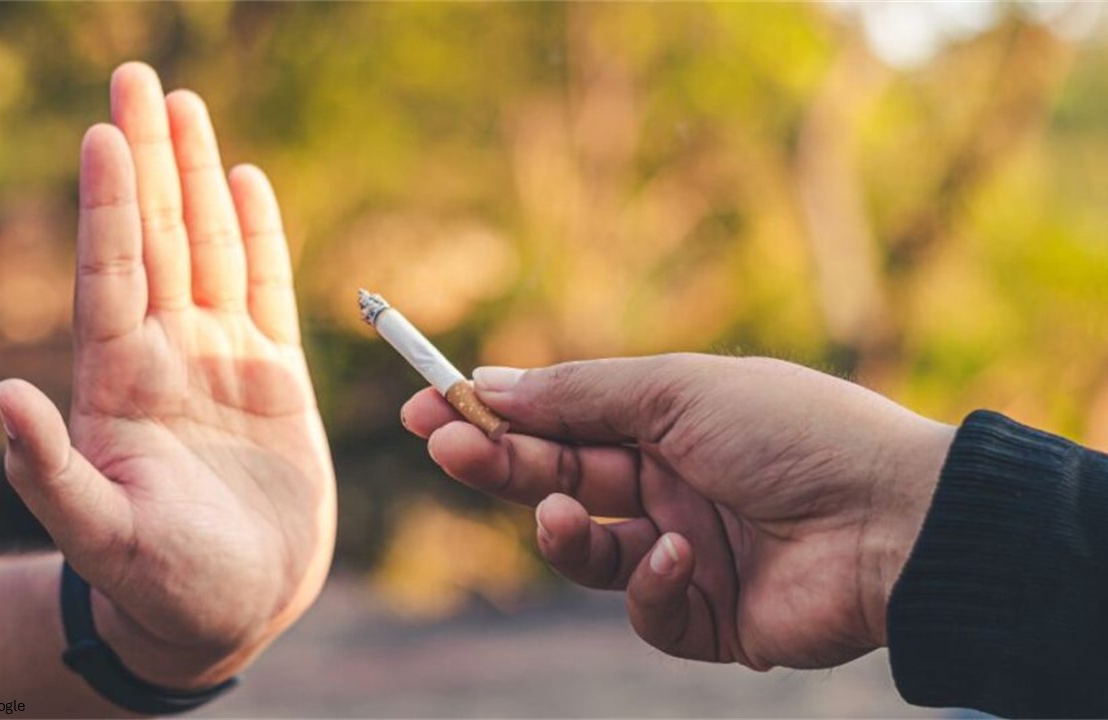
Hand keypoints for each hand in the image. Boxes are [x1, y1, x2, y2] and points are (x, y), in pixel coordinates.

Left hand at [0, 63, 334, 688]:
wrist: (232, 604)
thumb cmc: (160, 584)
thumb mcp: (100, 537)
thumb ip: (52, 472)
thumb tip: (8, 394)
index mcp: (120, 384)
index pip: (113, 275)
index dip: (110, 206)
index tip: (103, 134)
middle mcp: (166, 355)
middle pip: (157, 239)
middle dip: (149, 160)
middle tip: (140, 80)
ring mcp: (221, 359)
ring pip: (210, 250)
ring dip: (200, 179)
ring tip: (187, 108)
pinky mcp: (274, 376)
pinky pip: (267, 290)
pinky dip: (261, 236)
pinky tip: (247, 183)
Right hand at [402, 354, 953, 669]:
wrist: (897, 520)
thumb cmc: (792, 432)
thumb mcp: (678, 390)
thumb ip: (579, 395)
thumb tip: (490, 382)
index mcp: (666, 423)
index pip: (559, 419)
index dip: (494, 414)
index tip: (427, 405)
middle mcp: (668, 485)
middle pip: (558, 479)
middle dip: (498, 464)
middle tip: (444, 447)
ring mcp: (685, 551)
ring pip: (587, 552)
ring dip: (561, 533)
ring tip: (560, 516)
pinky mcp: (707, 618)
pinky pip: (646, 606)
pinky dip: (651, 582)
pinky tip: (682, 556)